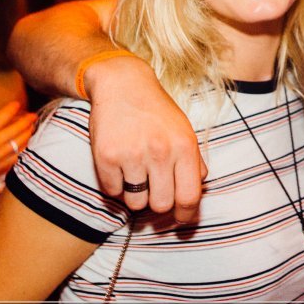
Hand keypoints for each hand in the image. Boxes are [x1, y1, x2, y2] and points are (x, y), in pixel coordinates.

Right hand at [0, 102, 36, 192]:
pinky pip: (17, 155)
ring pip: (20, 142)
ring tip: (32, 128)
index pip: (2, 117)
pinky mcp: (1, 167)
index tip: (16, 104)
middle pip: (17, 128)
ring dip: (28, 133)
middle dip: (27, 120)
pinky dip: (23, 148)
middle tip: (33, 116)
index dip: (11, 109)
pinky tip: (25, 144)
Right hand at [85, 55, 206, 221]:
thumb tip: (197, 192)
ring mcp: (132, 154)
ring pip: (135, 202)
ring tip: (136, 172)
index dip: (186, 215)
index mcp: (184, 146)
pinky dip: (116, 186)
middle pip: (161, 205)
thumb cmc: (157, 112)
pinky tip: (120, 166)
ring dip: (135, 195)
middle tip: (153, 190)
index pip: (190, 197)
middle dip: (157, 203)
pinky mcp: (106, 156)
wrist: (122, 84)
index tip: (181, 219)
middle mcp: (160, 151)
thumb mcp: (184, 131)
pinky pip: (112, 192)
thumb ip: (194, 162)